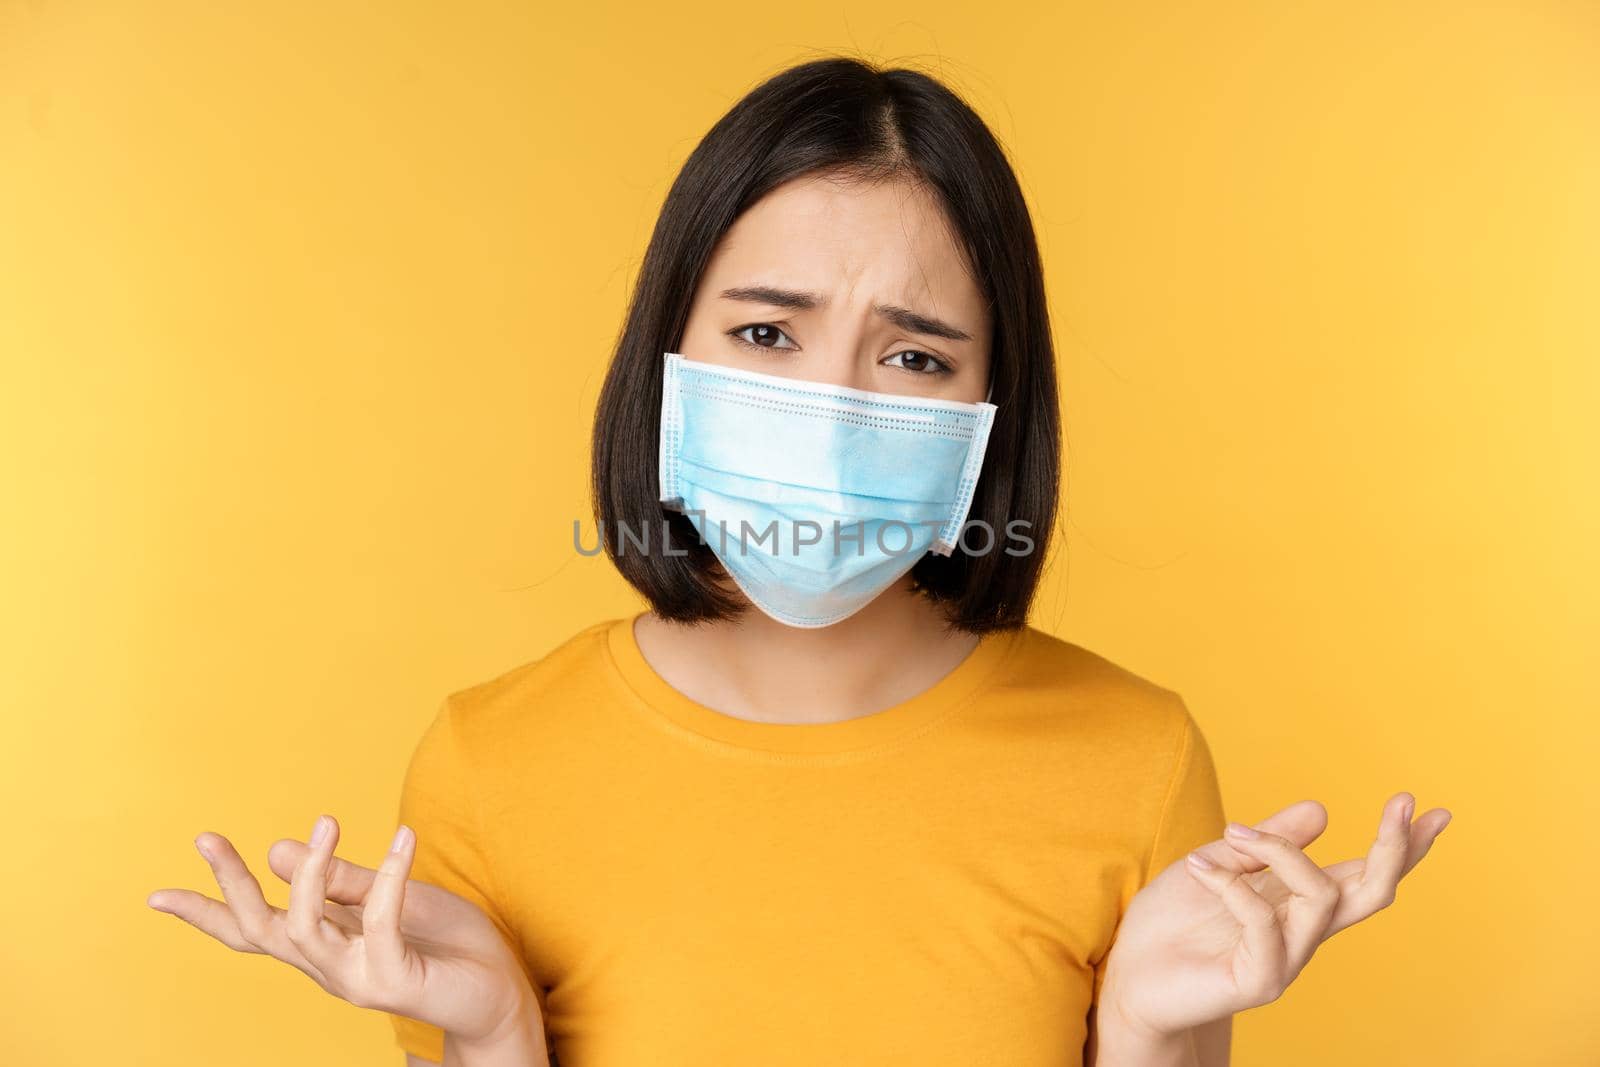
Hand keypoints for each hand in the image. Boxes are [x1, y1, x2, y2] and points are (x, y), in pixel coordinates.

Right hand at [146, 815, 541, 1051]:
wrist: (498, 992)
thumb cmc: (446, 944)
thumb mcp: (387, 899)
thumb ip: (340, 880)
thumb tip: (276, 848)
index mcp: (323, 945)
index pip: (253, 930)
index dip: (205, 912)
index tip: (155, 895)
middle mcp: (328, 966)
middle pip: (260, 930)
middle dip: (229, 885)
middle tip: (207, 837)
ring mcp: (357, 977)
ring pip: (304, 927)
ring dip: (308, 871)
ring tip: (326, 819)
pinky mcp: (395, 979)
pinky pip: (380, 921)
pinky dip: (389, 875)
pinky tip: (405, 837)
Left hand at [1098, 792, 1451, 1040]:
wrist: (1132, 974)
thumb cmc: (1174, 923)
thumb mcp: (1220, 863)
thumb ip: (1268, 842)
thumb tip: (1322, 809)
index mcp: (1298, 903)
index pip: (1364, 874)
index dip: (1403, 847)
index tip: (1433, 810)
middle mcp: (1303, 932)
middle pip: (1372, 893)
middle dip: (1394, 848)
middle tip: (1402, 803)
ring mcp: (1286, 959)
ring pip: (1323, 899)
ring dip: (1283, 852)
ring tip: (1234, 832)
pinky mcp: (1257, 981)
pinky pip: (1263, 923)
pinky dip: (1232, 885)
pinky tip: (1200, 868)